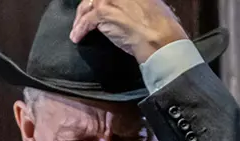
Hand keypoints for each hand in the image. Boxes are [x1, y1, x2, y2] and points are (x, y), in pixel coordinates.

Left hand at [69, 0, 186, 62]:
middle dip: (88, 6)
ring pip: (87, 5)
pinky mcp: (102, 13)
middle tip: (84, 16)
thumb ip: (137, 4)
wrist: (159, 37)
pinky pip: (86, 21)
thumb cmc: (162, 27)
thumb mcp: (153, 5)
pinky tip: (77, 36)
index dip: (103, 2)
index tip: (99, 7)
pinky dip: (80, 29)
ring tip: (77, 28)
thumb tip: (133, 7)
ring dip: (81, 17)